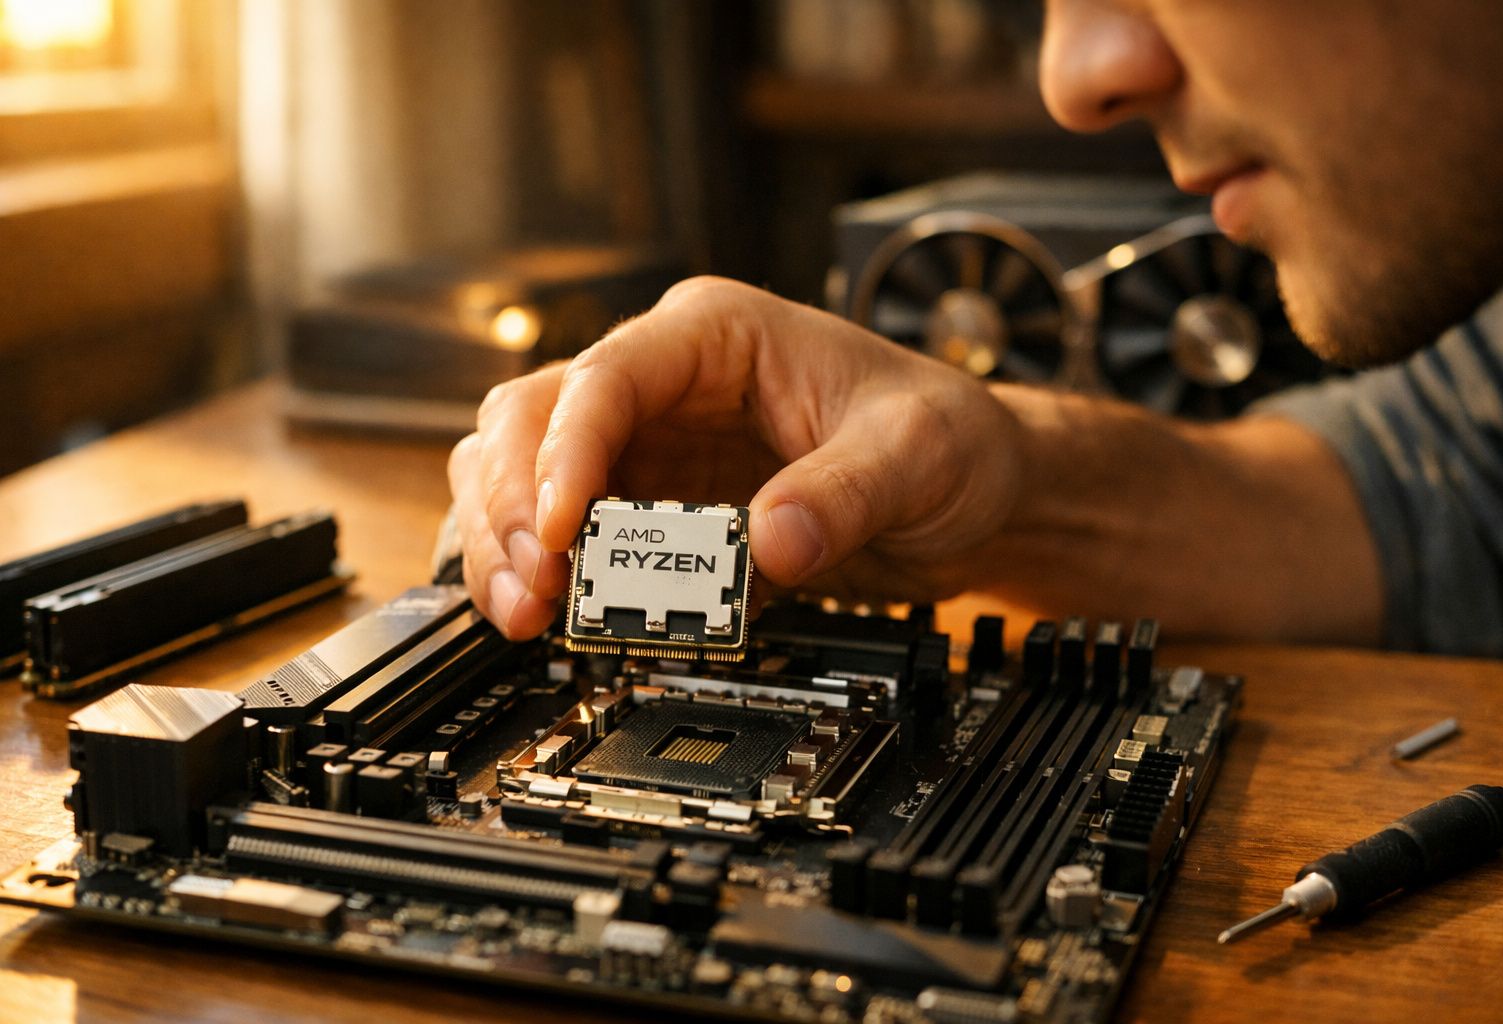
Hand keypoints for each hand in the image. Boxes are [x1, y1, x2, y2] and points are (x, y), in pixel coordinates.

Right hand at [449, 276, 1026, 638]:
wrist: (968, 490)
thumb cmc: (944, 438)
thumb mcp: (919, 453)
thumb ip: (849, 492)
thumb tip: (771, 543)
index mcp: (717, 335)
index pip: (607, 375)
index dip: (567, 451)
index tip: (562, 526)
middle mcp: (665, 383)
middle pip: (532, 419)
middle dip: (513, 502)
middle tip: (535, 586)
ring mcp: (649, 447)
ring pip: (523, 473)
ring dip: (507, 542)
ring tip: (528, 612)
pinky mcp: (652, 510)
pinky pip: (562, 533)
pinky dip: (542, 573)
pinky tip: (550, 615)